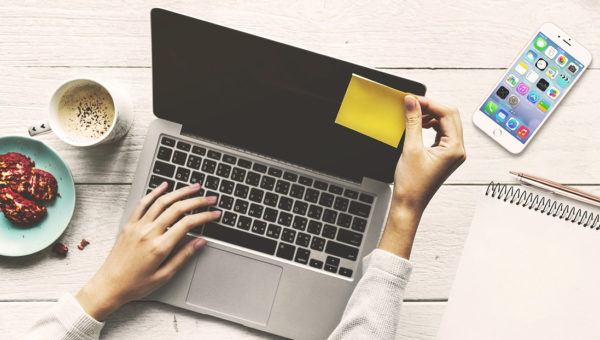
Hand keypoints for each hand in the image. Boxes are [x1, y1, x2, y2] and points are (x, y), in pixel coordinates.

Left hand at [75, 182, 219, 319]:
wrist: (108, 286)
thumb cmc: (134, 284)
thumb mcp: (164, 276)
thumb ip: (183, 256)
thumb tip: (200, 242)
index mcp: (159, 246)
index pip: (187, 224)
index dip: (204, 216)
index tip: (215, 214)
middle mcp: (148, 232)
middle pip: (177, 208)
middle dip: (197, 201)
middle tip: (210, 198)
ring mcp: (137, 226)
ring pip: (162, 201)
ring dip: (179, 192)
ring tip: (193, 188)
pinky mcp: (129, 225)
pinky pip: (143, 203)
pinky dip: (155, 192)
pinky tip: (164, 186)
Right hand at [378, 96, 465, 258]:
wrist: (409, 204)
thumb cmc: (412, 185)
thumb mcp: (411, 148)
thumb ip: (413, 121)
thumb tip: (412, 102)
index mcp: (455, 149)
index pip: (447, 114)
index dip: (430, 103)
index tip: (414, 99)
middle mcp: (458, 150)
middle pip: (450, 116)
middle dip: (431, 107)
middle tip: (413, 103)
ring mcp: (452, 153)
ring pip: (446, 123)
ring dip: (431, 116)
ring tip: (414, 114)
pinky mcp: (445, 155)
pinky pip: (441, 133)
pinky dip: (430, 125)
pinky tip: (419, 125)